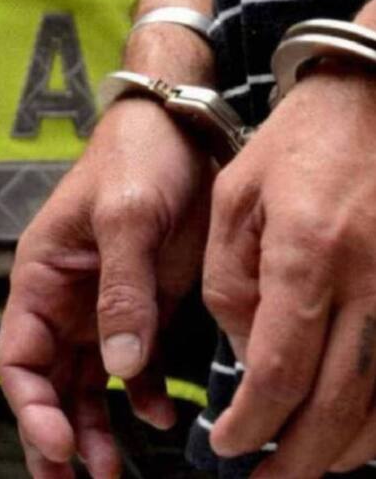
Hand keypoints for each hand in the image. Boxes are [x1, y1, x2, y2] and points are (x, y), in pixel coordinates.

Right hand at [0, 98, 214, 477]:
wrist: (176, 131)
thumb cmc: (136, 160)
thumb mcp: (125, 218)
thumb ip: (121, 292)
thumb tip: (118, 369)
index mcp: (42, 279)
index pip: (19, 358)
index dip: (31, 407)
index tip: (58, 446)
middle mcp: (65, 302)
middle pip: (49, 383)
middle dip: (56, 434)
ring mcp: (104, 309)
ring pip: (88, 384)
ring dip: (96, 428)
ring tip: (112, 471)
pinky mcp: (143, 308)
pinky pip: (134, 365)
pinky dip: (141, 396)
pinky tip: (157, 416)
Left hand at [203, 63, 375, 477]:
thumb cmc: (296, 143)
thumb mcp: (234, 199)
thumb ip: (229, 280)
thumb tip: (239, 351)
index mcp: (305, 253)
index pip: (278, 369)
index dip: (253, 422)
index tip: (228, 447)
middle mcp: (368, 279)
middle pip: (337, 401)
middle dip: (298, 456)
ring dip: (345, 449)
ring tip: (308, 471)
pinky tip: (359, 436)